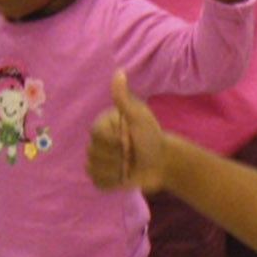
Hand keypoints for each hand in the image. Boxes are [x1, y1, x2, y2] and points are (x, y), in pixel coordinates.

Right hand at [87, 70, 173, 191]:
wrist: (162, 161)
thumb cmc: (151, 136)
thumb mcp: (139, 117)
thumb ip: (124, 99)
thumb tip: (119, 72)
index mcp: (101, 126)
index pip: (97, 137)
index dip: (115, 142)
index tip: (130, 140)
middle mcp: (95, 142)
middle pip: (94, 155)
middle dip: (118, 157)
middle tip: (132, 153)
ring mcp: (96, 161)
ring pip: (95, 170)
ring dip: (116, 170)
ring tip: (129, 165)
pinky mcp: (101, 178)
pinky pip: (98, 183)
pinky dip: (113, 183)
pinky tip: (124, 176)